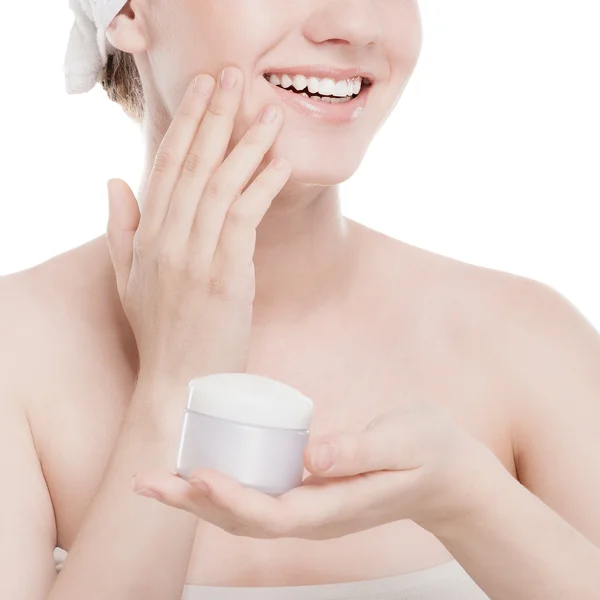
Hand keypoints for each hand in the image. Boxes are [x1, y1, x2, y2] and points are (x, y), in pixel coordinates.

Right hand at [105, 67, 289, 385]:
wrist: (182, 382)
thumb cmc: (161, 332)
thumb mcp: (128, 280)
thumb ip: (120, 228)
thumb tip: (114, 180)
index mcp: (147, 237)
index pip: (165, 167)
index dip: (185, 125)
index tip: (202, 90)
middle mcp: (168, 240)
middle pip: (192, 165)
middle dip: (214, 117)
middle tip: (234, 77)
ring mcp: (196, 257)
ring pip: (221, 185)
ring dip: (246, 144)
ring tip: (269, 113)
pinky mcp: (227, 276)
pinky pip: (244, 217)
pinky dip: (262, 185)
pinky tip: (279, 161)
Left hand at [132, 402, 506, 538]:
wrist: (447, 475)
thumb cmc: (428, 452)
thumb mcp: (404, 441)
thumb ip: (362, 448)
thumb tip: (312, 456)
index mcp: (336, 506)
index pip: (273, 514)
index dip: (230, 499)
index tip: (195, 477)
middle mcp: (316, 515)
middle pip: (245, 520)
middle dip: (194, 502)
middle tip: (148, 481)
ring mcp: (311, 507)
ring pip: (245, 513)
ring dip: (198, 498)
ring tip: (158, 481)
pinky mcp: (310, 492)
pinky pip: (258, 496)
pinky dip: (223, 487)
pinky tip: (201, 472)